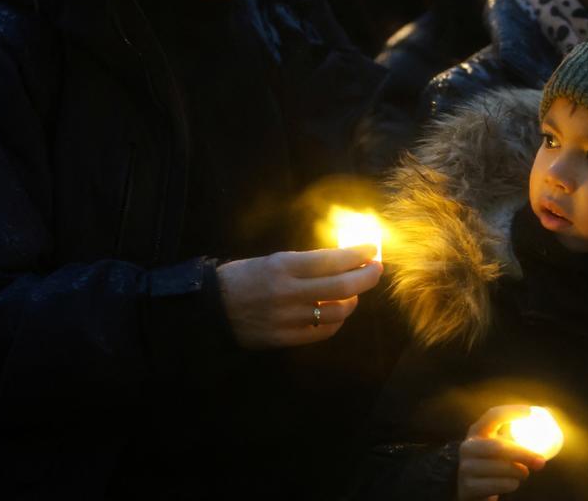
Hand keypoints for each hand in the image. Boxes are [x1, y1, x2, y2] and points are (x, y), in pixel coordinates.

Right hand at [217, 245, 381, 348]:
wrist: (210, 307)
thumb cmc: (242, 277)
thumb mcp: (272, 261)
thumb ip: (305, 264)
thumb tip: (342, 261)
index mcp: (283, 266)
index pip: (331, 259)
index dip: (357, 254)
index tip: (372, 249)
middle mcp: (287, 292)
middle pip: (342, 286)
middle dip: (366, 276)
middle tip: (376, 270)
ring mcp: (287, 318)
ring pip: (336, 312)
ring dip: (352, 301)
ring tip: (353, 293)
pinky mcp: (284, 338)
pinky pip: (321, 332)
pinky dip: (336, 322)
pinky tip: (336, 312)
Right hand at [457, 405, 545, 500]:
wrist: (473, 490)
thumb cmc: (494, 463)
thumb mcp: (499, 447)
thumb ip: (515, 438)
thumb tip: (549, 422)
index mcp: (477, 431)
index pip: (492, 416)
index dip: (511, 412)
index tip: (530, 412)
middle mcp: (467, 447)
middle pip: (498, 447)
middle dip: (523, 454)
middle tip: (541, 461)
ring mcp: (465, 468)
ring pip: (500, 468)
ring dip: (519, 472)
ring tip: (524, 473)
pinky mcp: (469, 487)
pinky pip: (498, 485)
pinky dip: (511, 484)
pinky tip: (512, 483)